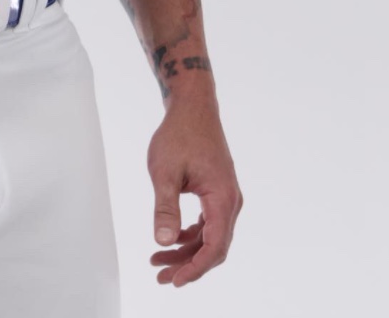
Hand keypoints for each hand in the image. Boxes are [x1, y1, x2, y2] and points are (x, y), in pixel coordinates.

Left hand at [147, 99, 241, 285]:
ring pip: (211, 236)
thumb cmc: (179, 135)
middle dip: (188, 264)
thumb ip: (165, 208)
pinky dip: (191, 235)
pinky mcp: (218, 191)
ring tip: (158, 261)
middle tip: (160, 276)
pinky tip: (172, 239)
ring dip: (187, 251)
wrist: (193, 107)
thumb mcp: (165, 171)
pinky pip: (209, 223)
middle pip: (214, 246)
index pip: (214, 246)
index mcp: (222, 198)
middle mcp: (230, 201)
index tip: (175, 281)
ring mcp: (226, 196)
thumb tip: (164, 241)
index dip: (195, 268)